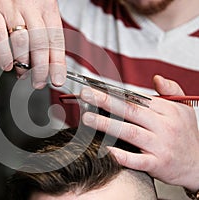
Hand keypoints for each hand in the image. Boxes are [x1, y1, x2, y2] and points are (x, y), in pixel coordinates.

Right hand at [0, 0, 66, 87]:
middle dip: (40, 69)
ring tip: (22, 75)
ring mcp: (11, 9)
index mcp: (47, 7)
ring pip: (21, 43)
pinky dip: (3, 54)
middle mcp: (31, 7)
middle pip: (40, 44)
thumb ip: (45, 31)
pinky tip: (6, 65)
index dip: (58, 63)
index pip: (56, 39)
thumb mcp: (40, 7)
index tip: (58, 79)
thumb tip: (49, 61)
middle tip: (38, 83)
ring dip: (22, 64)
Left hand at [80, 75, 198, 190]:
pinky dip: (121, 155)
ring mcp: (160, 145)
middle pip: (130, 111)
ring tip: (88, 119)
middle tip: (86, 96)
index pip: (137, 99)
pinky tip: (106, 149)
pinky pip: (137, 160)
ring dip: (107, 125)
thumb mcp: (184, 108)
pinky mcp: (158, 164)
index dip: (115, 93)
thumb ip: (170, 90)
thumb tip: (156, 78)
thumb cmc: (187, 135)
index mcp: (167, 111)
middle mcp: (163, 126)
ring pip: (130, 132)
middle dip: (106, 102)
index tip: (96, 89)